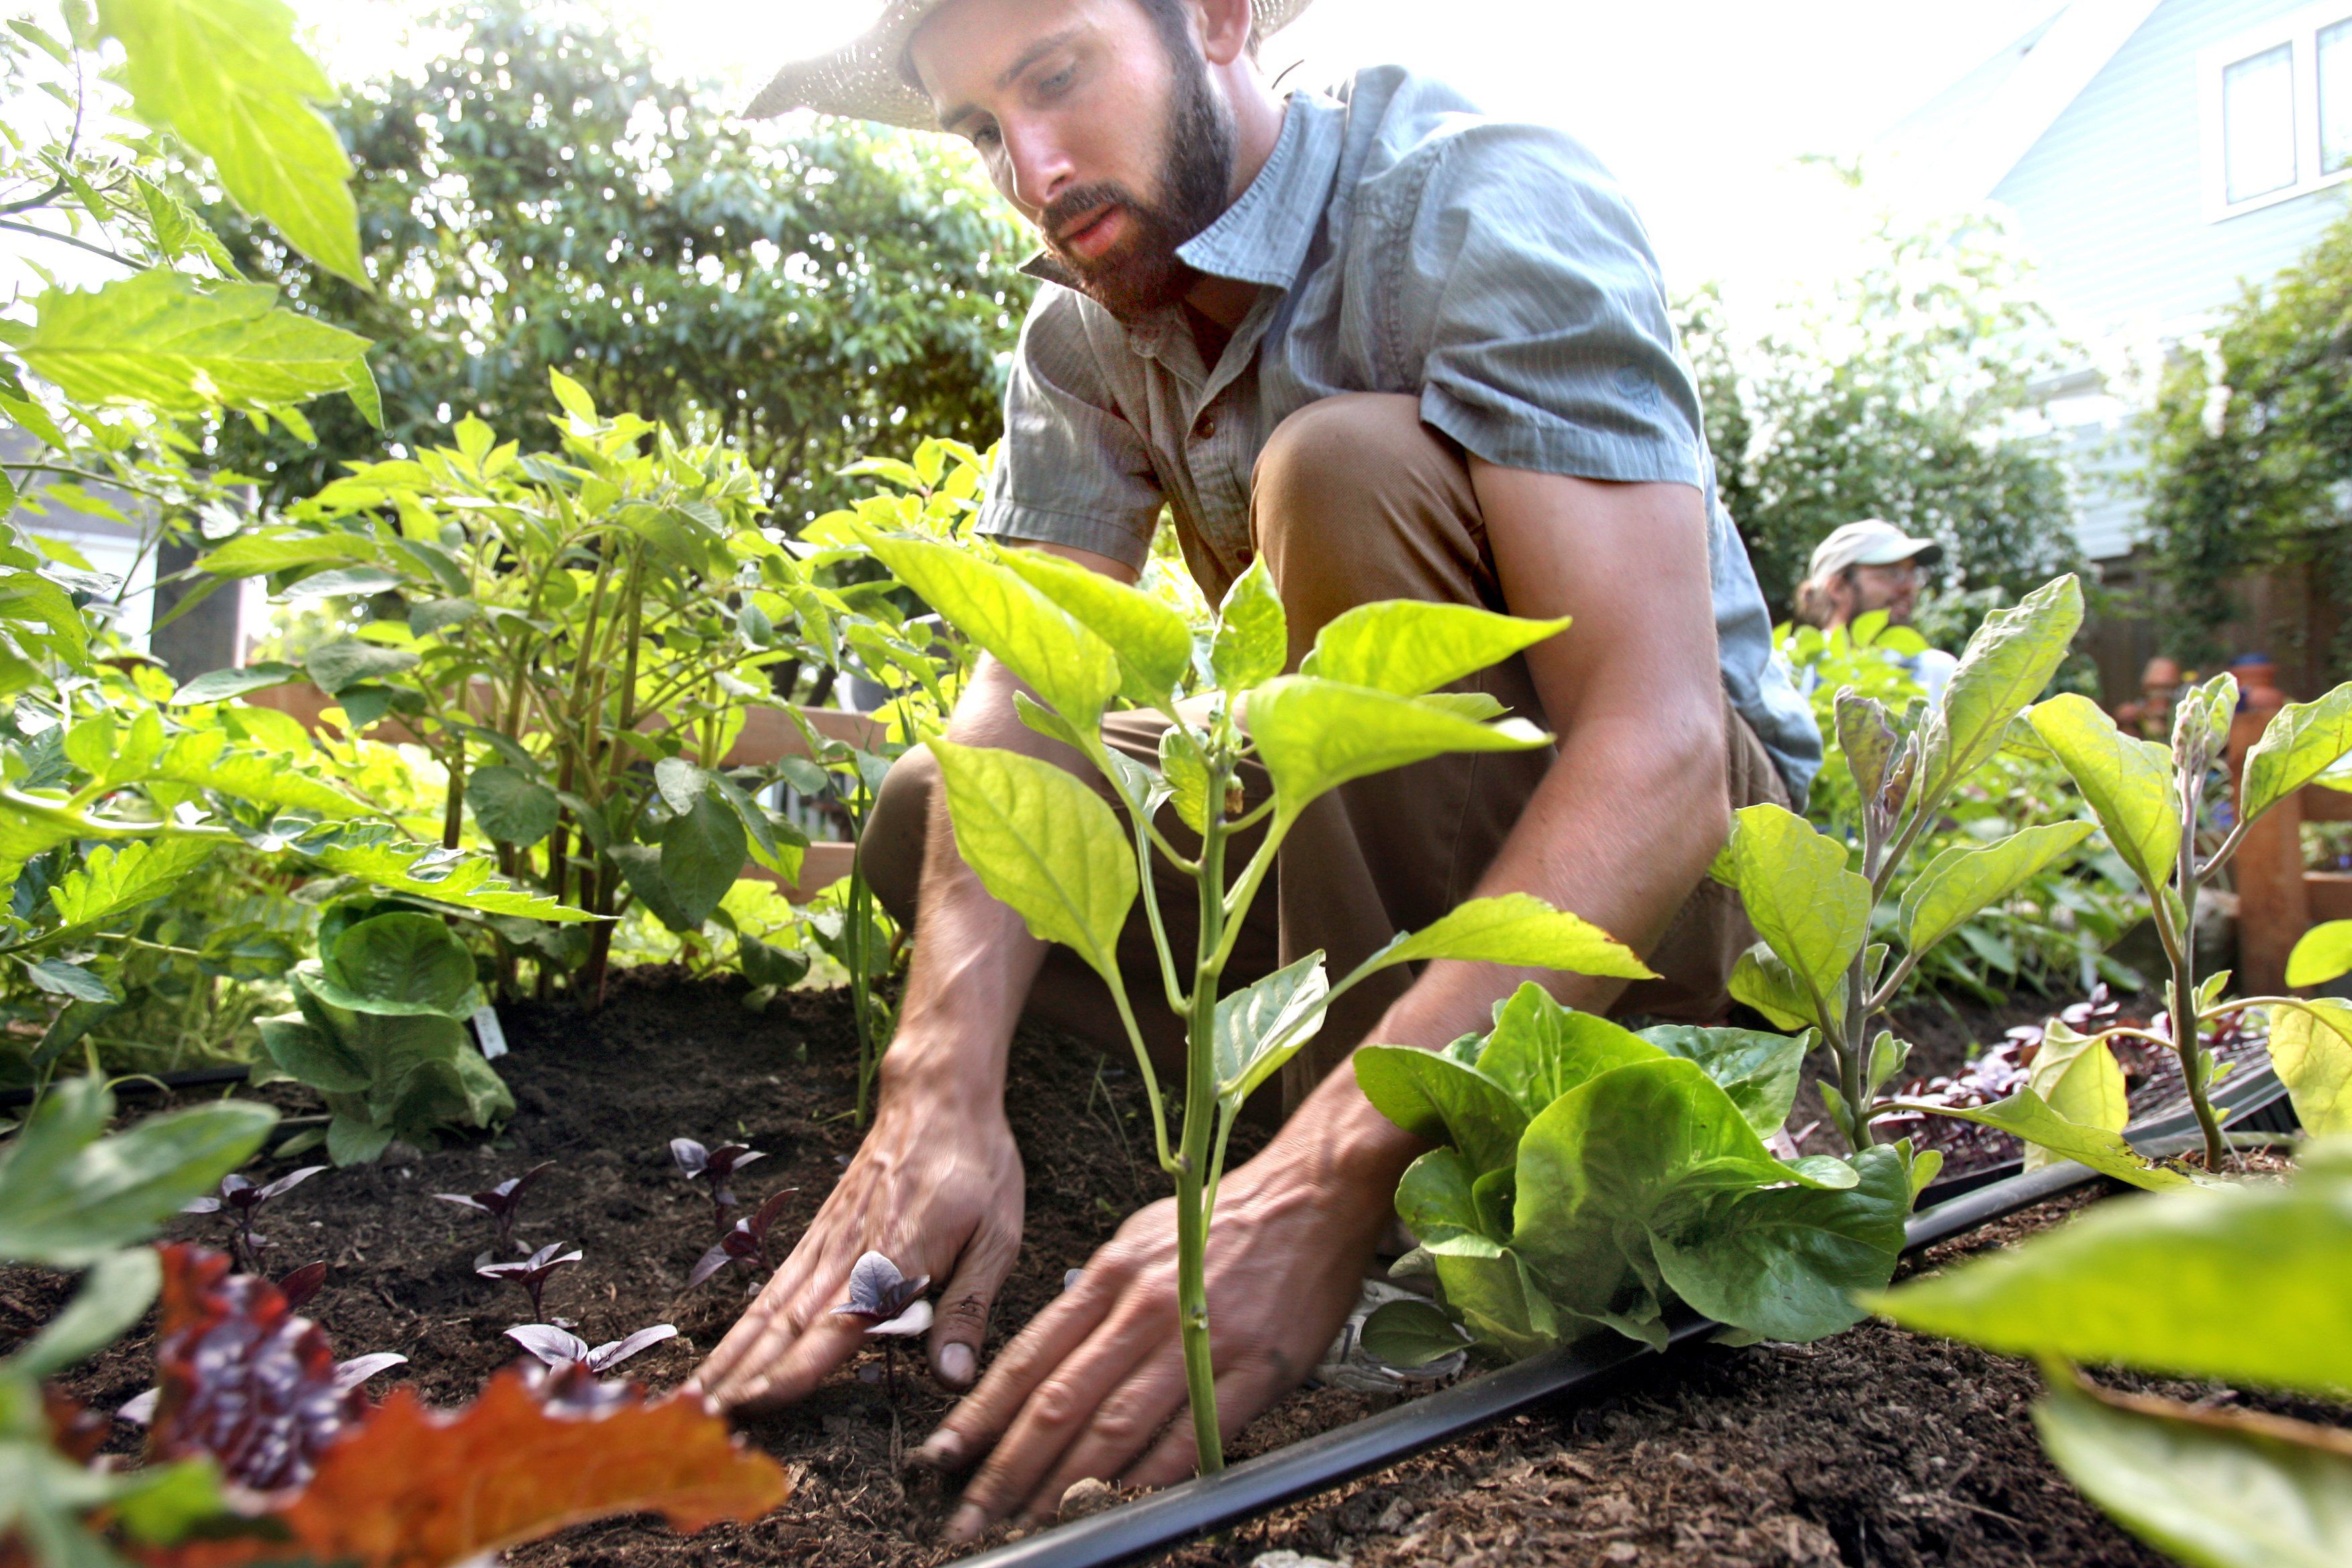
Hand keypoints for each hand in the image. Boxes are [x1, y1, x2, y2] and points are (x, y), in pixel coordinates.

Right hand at [689, 1088, 1022, 1408]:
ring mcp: (827, 1243)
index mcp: (893, 1259)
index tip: (757, 1403)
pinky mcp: (820, 1234)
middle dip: (743, 1377)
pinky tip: (728, 1352)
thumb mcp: (997, 1237)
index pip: (837, 1325)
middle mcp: (848, 1254)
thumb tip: (952, 1376)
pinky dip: (747, 1324)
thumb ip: (968, 1309)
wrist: (938, 1099)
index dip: (795, 1369)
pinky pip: (776, 1286)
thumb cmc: (975, 1167)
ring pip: (770, 1310)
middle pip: (786, 1327)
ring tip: (697, 1398)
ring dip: (732, 1356)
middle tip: (705, 1422)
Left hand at [912, 1129, 1389, 1540]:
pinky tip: (1117, 1506)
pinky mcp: (1253, 1369)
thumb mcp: (1141, 1240)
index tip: (941, 1461)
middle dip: (1005, 1471)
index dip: (980, 1419)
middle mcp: (1143, 1309)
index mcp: (1110, 1276)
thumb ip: (1094, 1300)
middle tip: (967, 1519)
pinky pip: (1192, 1435)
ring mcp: (1198, 1341)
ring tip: (1027, 1526)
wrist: (1315, 1194)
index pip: (1027, 1360)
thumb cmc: (1225, 1220)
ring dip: (1062, 1487)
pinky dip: (1150, 1477)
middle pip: (1057, 1403)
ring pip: (1113, 1428)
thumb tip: (1050, 1359)